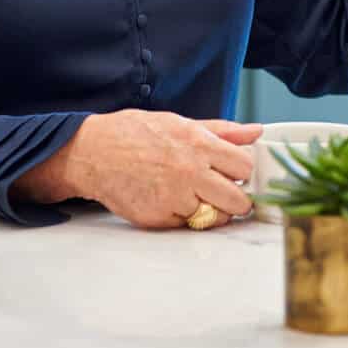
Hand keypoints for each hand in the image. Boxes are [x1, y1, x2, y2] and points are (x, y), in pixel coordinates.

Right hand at [14, 110, 262, 228]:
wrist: (93, 153)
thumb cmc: (134, 134)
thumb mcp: (180, 122)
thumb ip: (221, 131)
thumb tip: (254, 132)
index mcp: (198, 144)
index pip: (245, 166)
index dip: (243, 170)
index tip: (236, 172)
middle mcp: (190, 173)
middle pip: (238, 200)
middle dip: (237, 200)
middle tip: (226, 194)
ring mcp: (174, 199)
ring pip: (214, 217)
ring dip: (210, 210)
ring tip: (193, 194)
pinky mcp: (158, 219)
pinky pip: (186, 225)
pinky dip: (184, 217)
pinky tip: (170, 200)